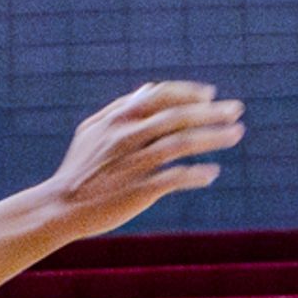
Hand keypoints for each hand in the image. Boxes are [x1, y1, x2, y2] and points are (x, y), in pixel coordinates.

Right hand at [46, 79, 245, 235]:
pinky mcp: (139, 190)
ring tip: (235, 134)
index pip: (160, 95)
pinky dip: (197, 174)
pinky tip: (212, 173)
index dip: (188, 92)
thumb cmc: (80, 169)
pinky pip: (176, 178)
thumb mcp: (92, 131)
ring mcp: (134, 163)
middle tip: (236, 110)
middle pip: (177, 116)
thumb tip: (149, 90)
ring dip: (213, 137)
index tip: (210, 95)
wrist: (61, 207)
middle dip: (211, 111)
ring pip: (182, 144)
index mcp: (117, 119)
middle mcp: (127, 136)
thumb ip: (120, 109)